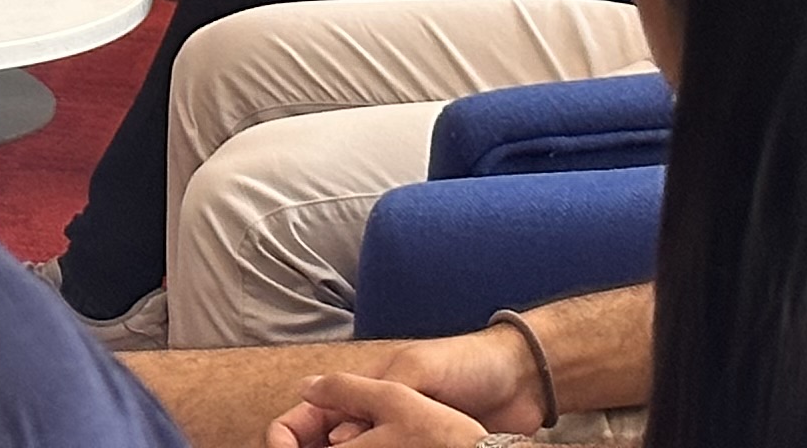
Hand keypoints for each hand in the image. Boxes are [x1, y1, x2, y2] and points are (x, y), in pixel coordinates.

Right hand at [269, 371, 497, 446]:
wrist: (520, 384)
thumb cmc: (464, 367)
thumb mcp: (413, 373)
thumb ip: (370, 398)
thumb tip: (334, 439)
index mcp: (359, 391)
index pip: (304, 416)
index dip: (285, 438)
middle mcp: (369, 421)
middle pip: (320, 447)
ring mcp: (393, 444)